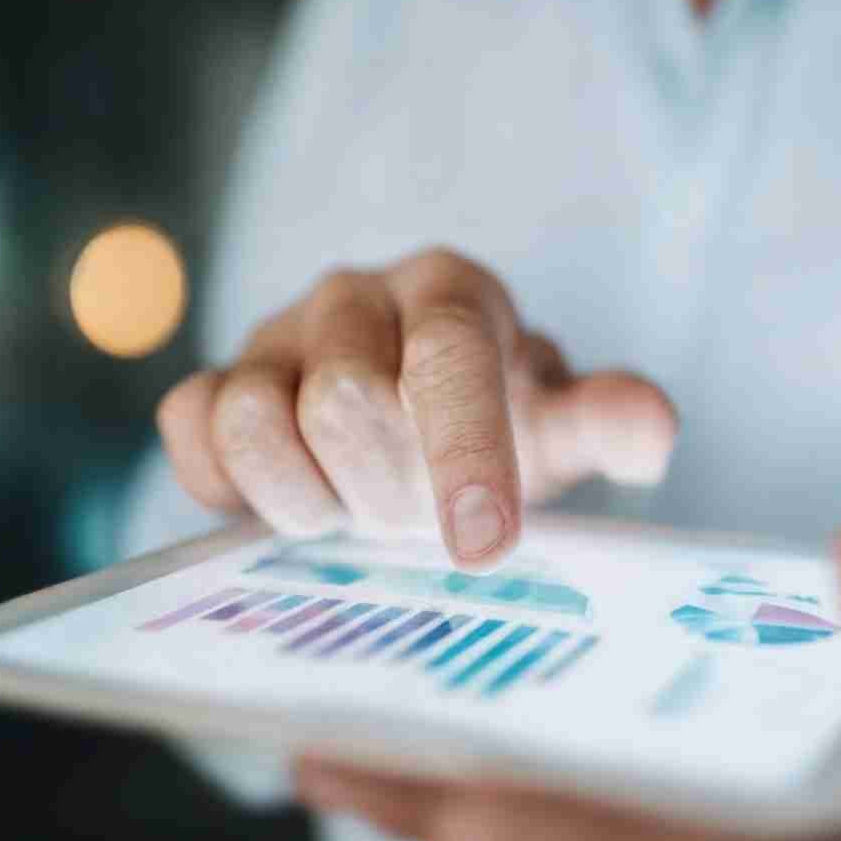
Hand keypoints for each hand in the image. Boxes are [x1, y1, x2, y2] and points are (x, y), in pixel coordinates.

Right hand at [156, 248, 677, 569]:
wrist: (418, 425)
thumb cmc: (495, 426)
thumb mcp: (559, 428)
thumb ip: (606, 423)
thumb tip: (650, 430)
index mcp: (450, 293)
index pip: (448, 355)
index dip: (463, 452)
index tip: (483, 546)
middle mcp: (355, 299)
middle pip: (344, 398)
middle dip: (386, 494)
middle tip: (415, 529)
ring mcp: (274, 339)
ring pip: (251, 419)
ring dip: (306, 502)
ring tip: (352, 522)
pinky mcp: (212, 383)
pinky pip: (190, 429)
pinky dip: (228, 488)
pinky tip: (285, 510)